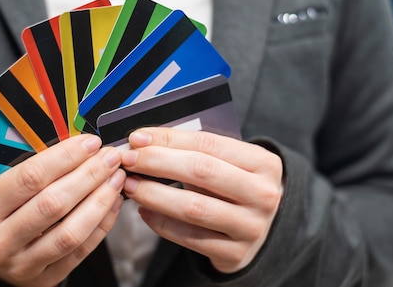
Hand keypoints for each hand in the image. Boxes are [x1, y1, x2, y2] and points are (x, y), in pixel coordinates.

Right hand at [0, 134, 124, 286]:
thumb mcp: (0, 191)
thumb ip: (35, 172)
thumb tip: (81, 147)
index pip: (30, 178)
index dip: (66, 157)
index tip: (90, 143)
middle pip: (53, 204)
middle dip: (88, 175)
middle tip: (109, 158)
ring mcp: (22, 265)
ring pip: (70, 232)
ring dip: (100, 200)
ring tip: (116, 179)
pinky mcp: (45, 280)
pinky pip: (81, 251)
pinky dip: (102, 224)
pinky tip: (112, 203)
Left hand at [121, 128, 282, 273]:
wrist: (262, 229)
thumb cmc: (236, 188)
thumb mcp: (230, 164)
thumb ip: (195, 151)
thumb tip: (144, 141)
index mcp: (263, 163)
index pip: (209, 143)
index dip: (169, 139)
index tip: (138, 138)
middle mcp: (262, 195)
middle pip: (202, 171)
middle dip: (158, 162)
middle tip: (129, 160)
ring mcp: (251, 227)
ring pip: (194, 208)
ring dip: (155, 194)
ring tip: (131, 186)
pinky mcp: (235, 254)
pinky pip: (190, 238)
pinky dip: (162, 223)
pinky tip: (145, 211)